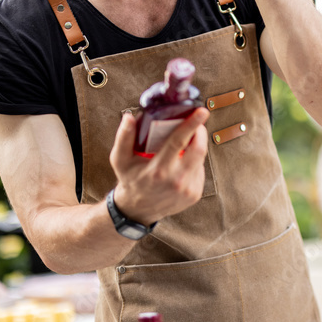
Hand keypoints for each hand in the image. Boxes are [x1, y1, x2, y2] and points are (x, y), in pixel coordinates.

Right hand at [109, 108, 209, 223]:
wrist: (137, 210)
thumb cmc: (130, 181)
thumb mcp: (120, 160)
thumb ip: (124, 137)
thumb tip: (129, 117)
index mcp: (159, 170)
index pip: (180, 142)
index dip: (192, 125)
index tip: (201, 112)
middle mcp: (176, 180)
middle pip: (199, 149)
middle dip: (200, 132)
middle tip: (196, 123)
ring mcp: (188, 189)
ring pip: (201, 159)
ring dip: (196, 147)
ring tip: (185, 143)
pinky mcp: (195, 194)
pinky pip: (199, 170)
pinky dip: (194, 162)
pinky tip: (182, 162)